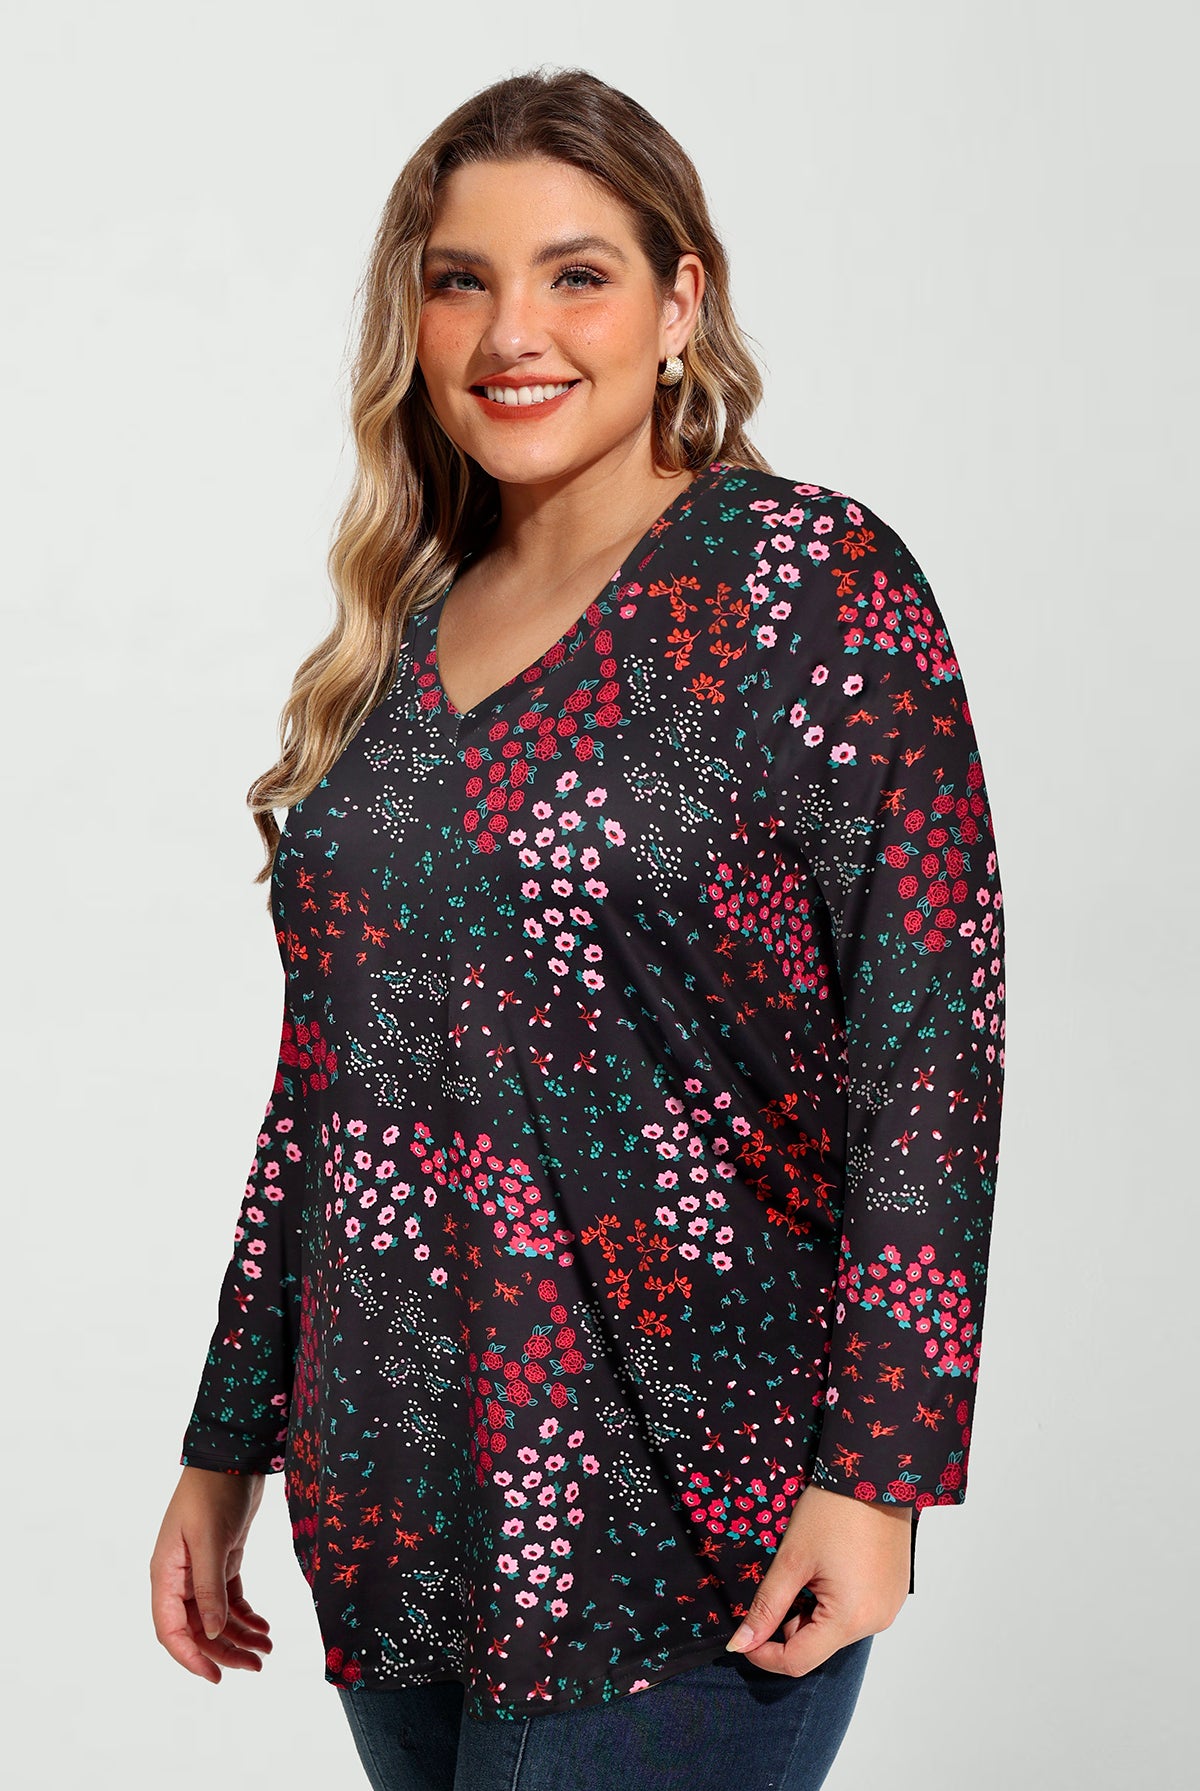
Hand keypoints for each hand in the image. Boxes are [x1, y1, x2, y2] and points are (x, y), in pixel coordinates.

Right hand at [150, 1465, 273, 1683]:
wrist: (234, 1456)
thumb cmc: (213, 1492)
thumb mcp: (210, 1540)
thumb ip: (209, 1587)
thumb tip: (210, 1631)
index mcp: (165, 1574)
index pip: (170, 1630)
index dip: (191, 1657)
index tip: (216, 1677)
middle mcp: (180, 1577)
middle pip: (198, 1629)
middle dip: (226, 1651)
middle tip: (257, 1667)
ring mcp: (201, 1571)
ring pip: (217, 1617)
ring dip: (240, 1637)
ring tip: (267, 1650)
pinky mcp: (222, 1561)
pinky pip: (230, 1600)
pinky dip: (247, 1616)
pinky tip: (264, 1628)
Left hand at [725, 1484, 911, 1675]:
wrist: (874, 1474)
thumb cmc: (832, 1511)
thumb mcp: (791, 1560)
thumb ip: (766, 1607)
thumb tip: (741, 1644)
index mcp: (850, 1619)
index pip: (798, 1661)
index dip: (764, 1654)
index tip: (745, 1634)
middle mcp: (876, 1622)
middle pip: (818, 1645)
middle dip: (791, 1623)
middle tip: (784, 1581)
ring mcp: (889, 1608)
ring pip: (835, 1629)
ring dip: (813, 1611)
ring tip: (809, 1569)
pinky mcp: (893, 1593)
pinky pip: (856, 1613)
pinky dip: (835, 1601)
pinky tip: (830, 1567)